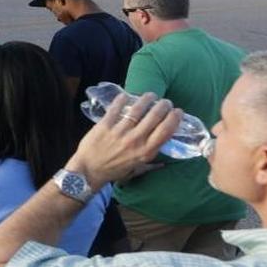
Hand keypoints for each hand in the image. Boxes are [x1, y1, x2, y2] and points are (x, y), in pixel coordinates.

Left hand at [64, 92, 180, 189]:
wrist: (89, 171)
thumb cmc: (114, 171)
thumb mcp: (137, 170)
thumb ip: (151, 164)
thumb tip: (165, 163)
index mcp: (146, 152)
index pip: (166, 131)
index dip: (174, 118)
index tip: (178, 111)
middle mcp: (136, 140)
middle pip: (155, 117)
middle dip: (163, 106)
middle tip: (165, 102)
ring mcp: (120, 131)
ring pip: (137, 109)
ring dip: (147, 99)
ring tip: (151, 95)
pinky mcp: (105, 125)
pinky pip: (115, 108)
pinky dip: (122, 99)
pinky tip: (126, 95)